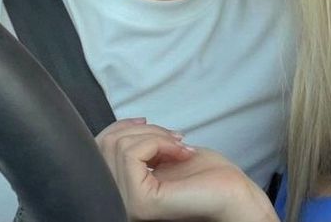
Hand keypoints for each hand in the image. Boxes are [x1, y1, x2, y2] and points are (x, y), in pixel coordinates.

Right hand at [97, 119, 278, 221]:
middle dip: (142, 129)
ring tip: (178, 146)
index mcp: (120, 191)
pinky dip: (158, 142)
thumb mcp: (161, 155)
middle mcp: (117, 202)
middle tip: (173, 137)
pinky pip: (132, 154)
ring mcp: (126, 204)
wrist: (233, 193)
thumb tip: (119, 130)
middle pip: (104, 144)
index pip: (97, 150)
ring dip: (155, 134)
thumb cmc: (205, 175)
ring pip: (118, 146)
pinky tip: (180, 153)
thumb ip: (136, 148)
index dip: (123, 128)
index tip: (152, 126)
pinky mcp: (141, 202)